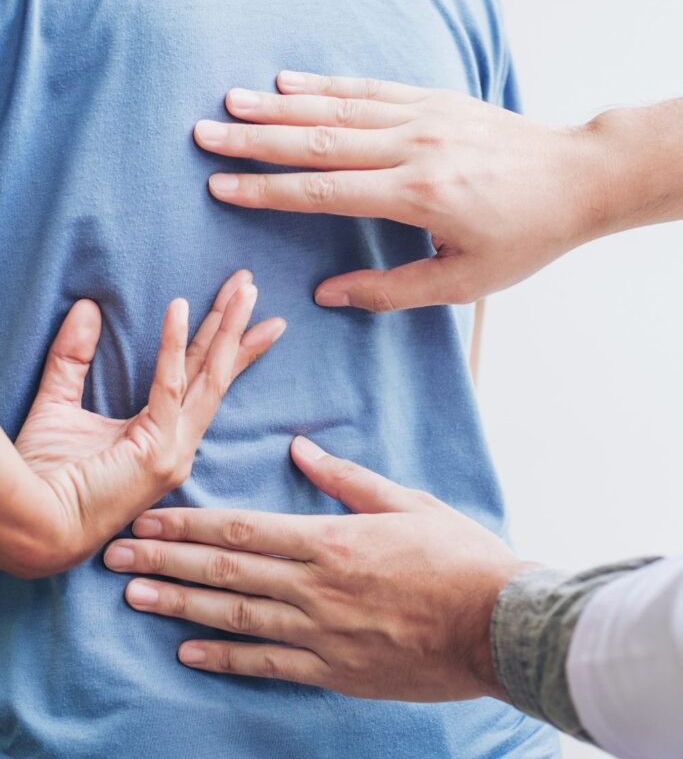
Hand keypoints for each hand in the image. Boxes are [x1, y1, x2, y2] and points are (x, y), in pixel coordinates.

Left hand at [4, 271, 284, 578]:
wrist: (32, 526)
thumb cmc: (44, 478)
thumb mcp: (59, 404)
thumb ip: (73, 358)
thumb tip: (87, 309)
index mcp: (162, 436)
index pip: (199, 378)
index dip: (220, 342)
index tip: (238, 307)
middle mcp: (178, 444)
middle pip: (215, 373)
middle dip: (236, 326)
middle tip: (251, 285)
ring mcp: (174, 450)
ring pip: (210, 376)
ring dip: (227, 328)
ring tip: (244, 290)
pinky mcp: (158, 452)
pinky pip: (169, 386)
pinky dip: (173, 345)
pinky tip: (178, 307)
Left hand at [105, 438, 530, 701]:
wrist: (499, 625)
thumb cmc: (457, 555)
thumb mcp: (406, 501)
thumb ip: (347, 478)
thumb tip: (301, 448)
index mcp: (331, 539)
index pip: (242, 530)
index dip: (189, 526)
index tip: (148, 519)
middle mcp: (316, 587)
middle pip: (226, 573)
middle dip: (166, 562)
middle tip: (116, 557)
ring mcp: (322, 633)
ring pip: (236, 618)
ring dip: (180, 608)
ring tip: (135, 598)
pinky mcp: (336, 671)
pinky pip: (269, 665)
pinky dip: (226, 660)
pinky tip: (188, 653)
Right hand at [193, 72, 604, 310]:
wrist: (578, 177)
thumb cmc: (525, 237)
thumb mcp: (464, 282)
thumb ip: (391, 290)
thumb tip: (326, 295)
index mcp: (418, 196)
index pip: (325, 192)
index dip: (269, 191)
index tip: (221, 187)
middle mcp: (415, 148)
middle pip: (319, 141)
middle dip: (256, 140)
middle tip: (205, 134)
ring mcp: (425, 116)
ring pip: (338, 107)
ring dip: (280, 105)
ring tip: (231, 102)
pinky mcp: (435, 98)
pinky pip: (370, 87)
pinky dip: (326, 84)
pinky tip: (288, 81)